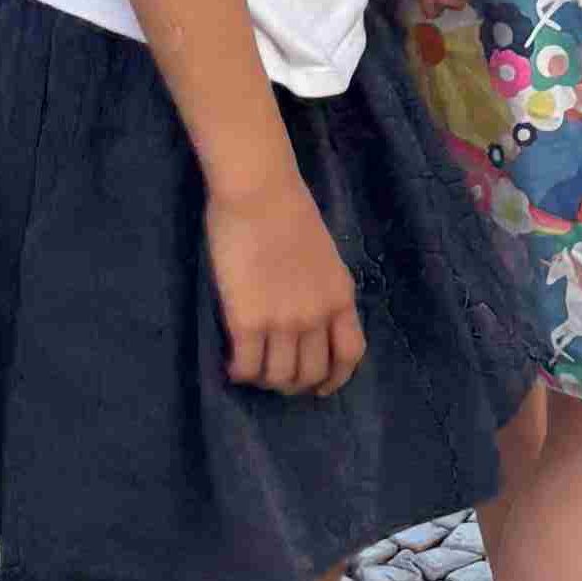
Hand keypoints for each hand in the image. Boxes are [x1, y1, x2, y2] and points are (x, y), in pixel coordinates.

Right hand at [209, 174, 363, 393]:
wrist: (259, 193)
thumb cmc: (289, 212)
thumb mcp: (326, 257)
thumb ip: (323, 291)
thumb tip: (312, 322)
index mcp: (340, 297)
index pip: (350, 355)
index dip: (335, 379)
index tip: (320, 387)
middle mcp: (317, 317)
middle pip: (311, 373)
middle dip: (294, 384)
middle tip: (275, 377)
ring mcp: (283, 322)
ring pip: (278, 377)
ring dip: (264, 380)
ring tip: (250, 368)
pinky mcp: (248, 321)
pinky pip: (246, 366)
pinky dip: (239, 372)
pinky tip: (232, 364)